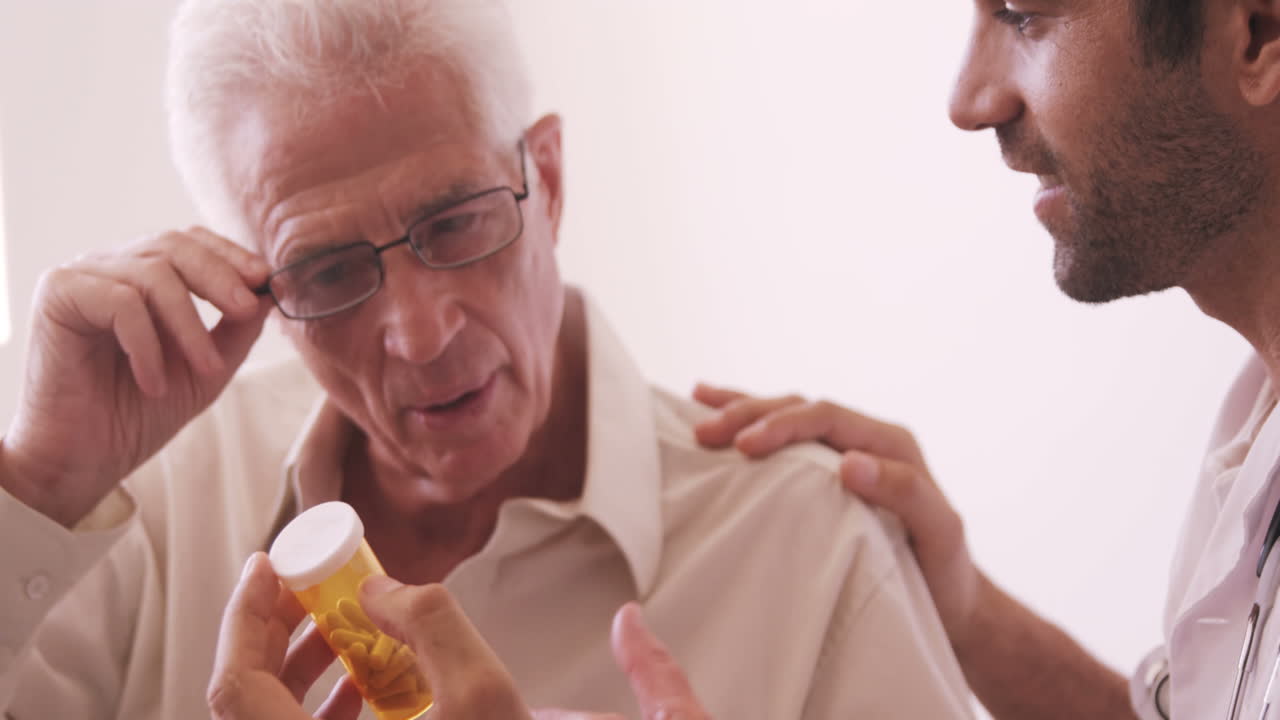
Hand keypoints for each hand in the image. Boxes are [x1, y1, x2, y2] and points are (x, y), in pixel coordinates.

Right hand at [1, 228, 271, 526]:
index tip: (264, 279)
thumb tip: (270, 293)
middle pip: (173, 246)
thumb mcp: (206, 368)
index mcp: (140, 274)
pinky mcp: (57, 296)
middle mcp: (109, 267)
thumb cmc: (139, 412)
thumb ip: (236, 330)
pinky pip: (121, 302)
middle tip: (246, 311)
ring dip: (189, 325)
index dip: (229, 255)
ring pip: (153, 274)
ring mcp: (81, 277)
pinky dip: (147, 344)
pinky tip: (151, 383)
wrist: (85, 458)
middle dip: (219, 277)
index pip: (189, 242)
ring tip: (205, 369)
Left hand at [211, 554, 710, 719]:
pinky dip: (316, 704)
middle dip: (272, 630)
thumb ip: (428, 622)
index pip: (236, 686)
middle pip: (246, 700)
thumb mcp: (482, 692)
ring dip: (294, 665)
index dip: (244, 617)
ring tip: (339, 626)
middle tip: (306, 587)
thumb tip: (379, 590)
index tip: (266, 568)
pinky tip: (359, 681)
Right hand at [691, 383, 981, 655]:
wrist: (949, 597)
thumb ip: (904, 492)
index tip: (745, 446)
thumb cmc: (944, 570)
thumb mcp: (939, 532)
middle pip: (799, 409)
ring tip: (699, 415)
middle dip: (750, 415)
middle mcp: (865, 438)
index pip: (827, 417)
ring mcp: (843, 451)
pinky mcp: (824, 471)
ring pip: (785, 414)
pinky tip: (710, 404)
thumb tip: (849, 462)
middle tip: (707, 433)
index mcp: (890, 443)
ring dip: (741, 411)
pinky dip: (748, 418)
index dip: (783, 425)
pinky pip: (783, 436)